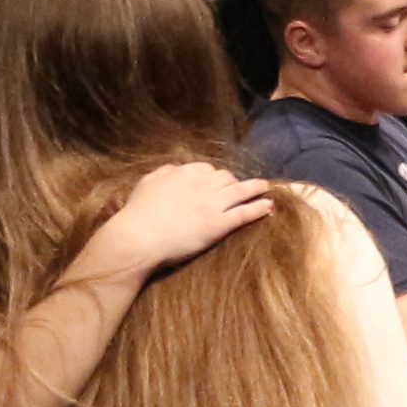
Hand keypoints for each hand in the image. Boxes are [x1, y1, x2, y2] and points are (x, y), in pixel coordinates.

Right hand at [81, 160, 275, 280]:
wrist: (140, 237)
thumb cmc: (138, 213)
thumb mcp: (147, 183)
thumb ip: (164, 173)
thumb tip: (175, 169)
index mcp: (184, 173)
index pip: (207, 169)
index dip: (214, 176)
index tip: (218, 181)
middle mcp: (202, 184)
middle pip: (226, 178)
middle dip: (233, 181)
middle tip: (239, 187)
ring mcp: (213, 204)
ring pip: (240, 191)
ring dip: (255, 188)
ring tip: (265, 188)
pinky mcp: (219, 224)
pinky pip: (244, 213)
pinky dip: (258, 208)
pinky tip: (268, 206)